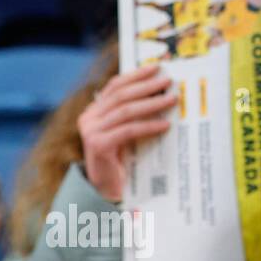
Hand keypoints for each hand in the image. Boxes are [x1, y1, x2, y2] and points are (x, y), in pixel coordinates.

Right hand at [78, 64, 176, 201]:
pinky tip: (165, 125)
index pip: (115, 86)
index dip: (135, 75)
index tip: (156, 68)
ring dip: (152, 104)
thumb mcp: (126, 135)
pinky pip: (128, 131)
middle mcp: (89, 117)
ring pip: (126, 111)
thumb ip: (133, 117)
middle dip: (146, 86)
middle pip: (121, 95)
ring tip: (171, 100)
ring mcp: (91, 131)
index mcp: (94, 111)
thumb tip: (160, 96)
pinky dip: (148, 126)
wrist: (106, 192)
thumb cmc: (121, 163)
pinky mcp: (99, 145)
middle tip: (168, 81)